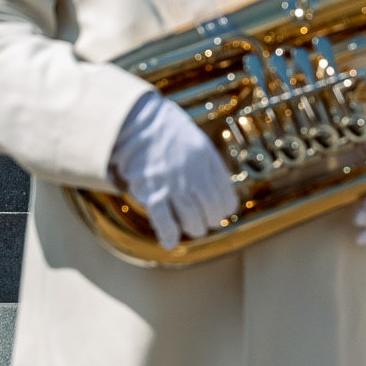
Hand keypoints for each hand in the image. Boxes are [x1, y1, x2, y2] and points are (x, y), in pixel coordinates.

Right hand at [109, 92, 237, 249]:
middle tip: (206, 223)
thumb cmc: (170, 133)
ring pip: (190, 219)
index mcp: (208, 162)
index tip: (221, 212)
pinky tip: (170, 242)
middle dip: (210, 221)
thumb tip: (220, 192)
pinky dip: (168, 234)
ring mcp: (172, 185)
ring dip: (193, 228)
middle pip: (210, 211)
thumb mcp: (200, 143)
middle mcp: (194, 175)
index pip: (226, 197)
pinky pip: (163, 220)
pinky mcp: (151, 193)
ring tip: (192, 228)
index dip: (225, 209)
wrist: (139, 123)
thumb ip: (211, 167)